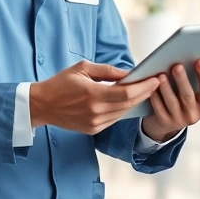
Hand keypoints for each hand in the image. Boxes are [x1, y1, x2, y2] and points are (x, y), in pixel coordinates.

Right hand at [30, 60, 160, 134]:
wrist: (42, 105)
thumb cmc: (61, 83)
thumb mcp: (83, 68)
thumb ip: (107, 71)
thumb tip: (129, 73)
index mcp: (93, 94)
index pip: (127, 93)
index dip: (144, 87)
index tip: (156, 78)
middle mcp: (96, 112)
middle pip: (129, 104)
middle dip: (145, 93)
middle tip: (157, 82)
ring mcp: (95, 123)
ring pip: (123, 113)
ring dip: (136, 102)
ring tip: (147, 90)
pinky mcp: (93, 130)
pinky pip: (114, 119)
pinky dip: (123, 109)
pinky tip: (130, 101)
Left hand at [141, 59, 199, 141]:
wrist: (171, 121)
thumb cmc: (191, 98)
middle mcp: (197, 114)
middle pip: (189, 95)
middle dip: (183, 80)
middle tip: (178, 65)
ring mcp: (181, 119)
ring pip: (173, 102)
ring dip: (167, 88)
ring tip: (161, 74)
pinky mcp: (166, 121)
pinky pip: (159, 107)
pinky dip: (155, 95)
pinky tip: (152, 84)